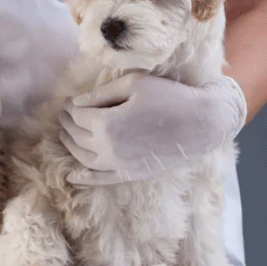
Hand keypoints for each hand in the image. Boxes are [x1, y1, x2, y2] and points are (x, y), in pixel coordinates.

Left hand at [59, 73, 246, 185]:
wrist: (200, 123)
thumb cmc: (168, 97)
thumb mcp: (132, 84)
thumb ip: (100, 94)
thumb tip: (75, 103)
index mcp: (107, 124)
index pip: (77, 116)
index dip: (69, 108)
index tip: (67, 101)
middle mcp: (109, 149)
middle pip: (77, 136)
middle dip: (67, 124)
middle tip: (65, 114)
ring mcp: (119, 165)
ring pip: (83, 158)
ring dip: (70, 145)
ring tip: (66, 134)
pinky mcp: (130, 174)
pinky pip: (100, 180)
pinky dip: (84, 178)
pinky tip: (73, 176)